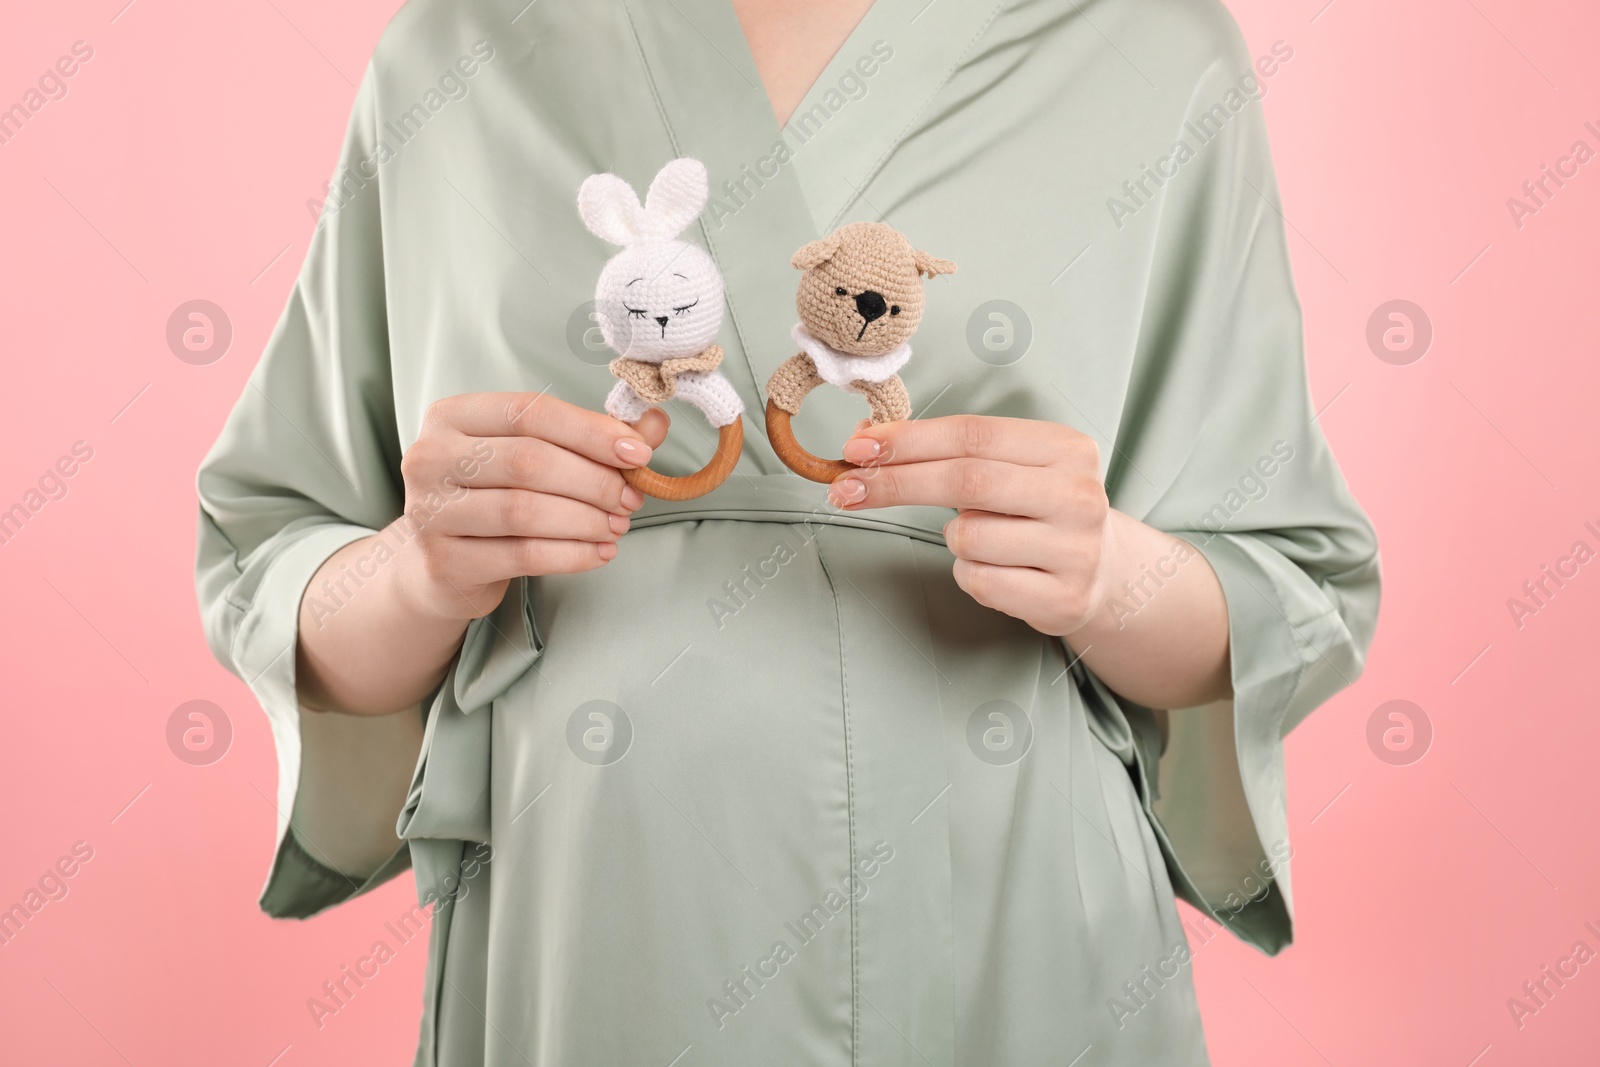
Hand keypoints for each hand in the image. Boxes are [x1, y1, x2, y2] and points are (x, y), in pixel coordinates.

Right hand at [396, 393, 668, 620]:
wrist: (441, 565)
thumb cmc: (494, 497)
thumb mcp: (536, 456)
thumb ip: (593, 437)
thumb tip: (655, 423)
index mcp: (452, 416)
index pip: (530, 412)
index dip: (590, 431)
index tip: (638, 454)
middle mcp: (430, 457)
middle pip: (529, 461)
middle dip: (593, 480)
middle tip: (631, 499)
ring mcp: (429, 511)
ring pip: (525, 511)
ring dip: (586, 520)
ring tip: (617, 526)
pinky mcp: (444, 562)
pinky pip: (523, 555)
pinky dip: (572, 554)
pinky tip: (600, 553)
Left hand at [829, 415, 1110, 635]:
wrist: (1105, 572)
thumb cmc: (1039, 511)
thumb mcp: (1012, 467)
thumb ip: (951, 451)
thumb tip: (868, 440)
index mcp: (1067, 448)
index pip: (973, 435)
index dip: (909, 440)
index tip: (857, 447)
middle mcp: (1078, 495)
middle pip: (966, 481)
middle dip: (897, 483)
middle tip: (846, 490)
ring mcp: (1076, 550)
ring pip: (968, 537)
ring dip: (953, 538)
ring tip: (982, 539)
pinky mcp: (1064, 599)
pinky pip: (980, 582)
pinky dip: (969, 574)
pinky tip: (998, 569)